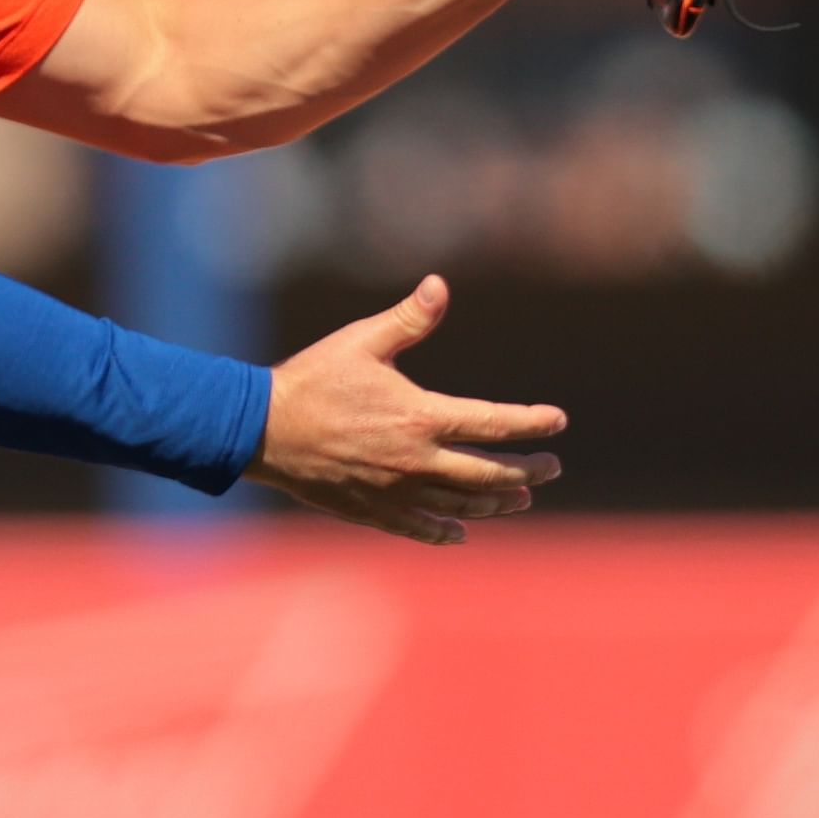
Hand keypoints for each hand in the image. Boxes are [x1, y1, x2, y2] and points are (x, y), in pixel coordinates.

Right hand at [253, 276, 567, 543]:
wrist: (260, 430)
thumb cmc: (314, 379)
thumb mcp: (363, 341)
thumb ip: (409, 319)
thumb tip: (440, 285)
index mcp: (422, 417)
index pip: (494, 423)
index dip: (532, 423)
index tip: (558, 421)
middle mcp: (417, 460)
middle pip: (488, 473)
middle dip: (527, 472)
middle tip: (551, 469)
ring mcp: (396, 491)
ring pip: (460, 504)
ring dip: (495, 502)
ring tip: (520, 499)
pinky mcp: (372, 510)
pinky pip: (419, 527)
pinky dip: (445, 530)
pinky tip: (461, 532)